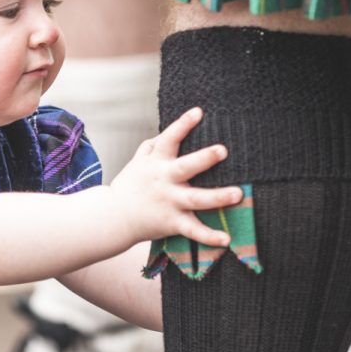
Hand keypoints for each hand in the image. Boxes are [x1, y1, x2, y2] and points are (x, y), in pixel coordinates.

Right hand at [105, 107, 241, 246]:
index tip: (198, 112)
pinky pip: (193, 230)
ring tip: (238, 194)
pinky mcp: (172, 222)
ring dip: (218, 197)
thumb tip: (170, 131)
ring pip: (196, 199)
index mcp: (156, 162)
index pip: (169, 138)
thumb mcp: (137, 162)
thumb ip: (152, 146)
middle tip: (223, 150)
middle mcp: (164, 180)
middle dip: (204, 158)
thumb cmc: (129, 186)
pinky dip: (209, 237)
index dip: (183, 124)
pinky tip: (226, 239)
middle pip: (185, 167)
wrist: (112, 217)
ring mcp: (169, 202)